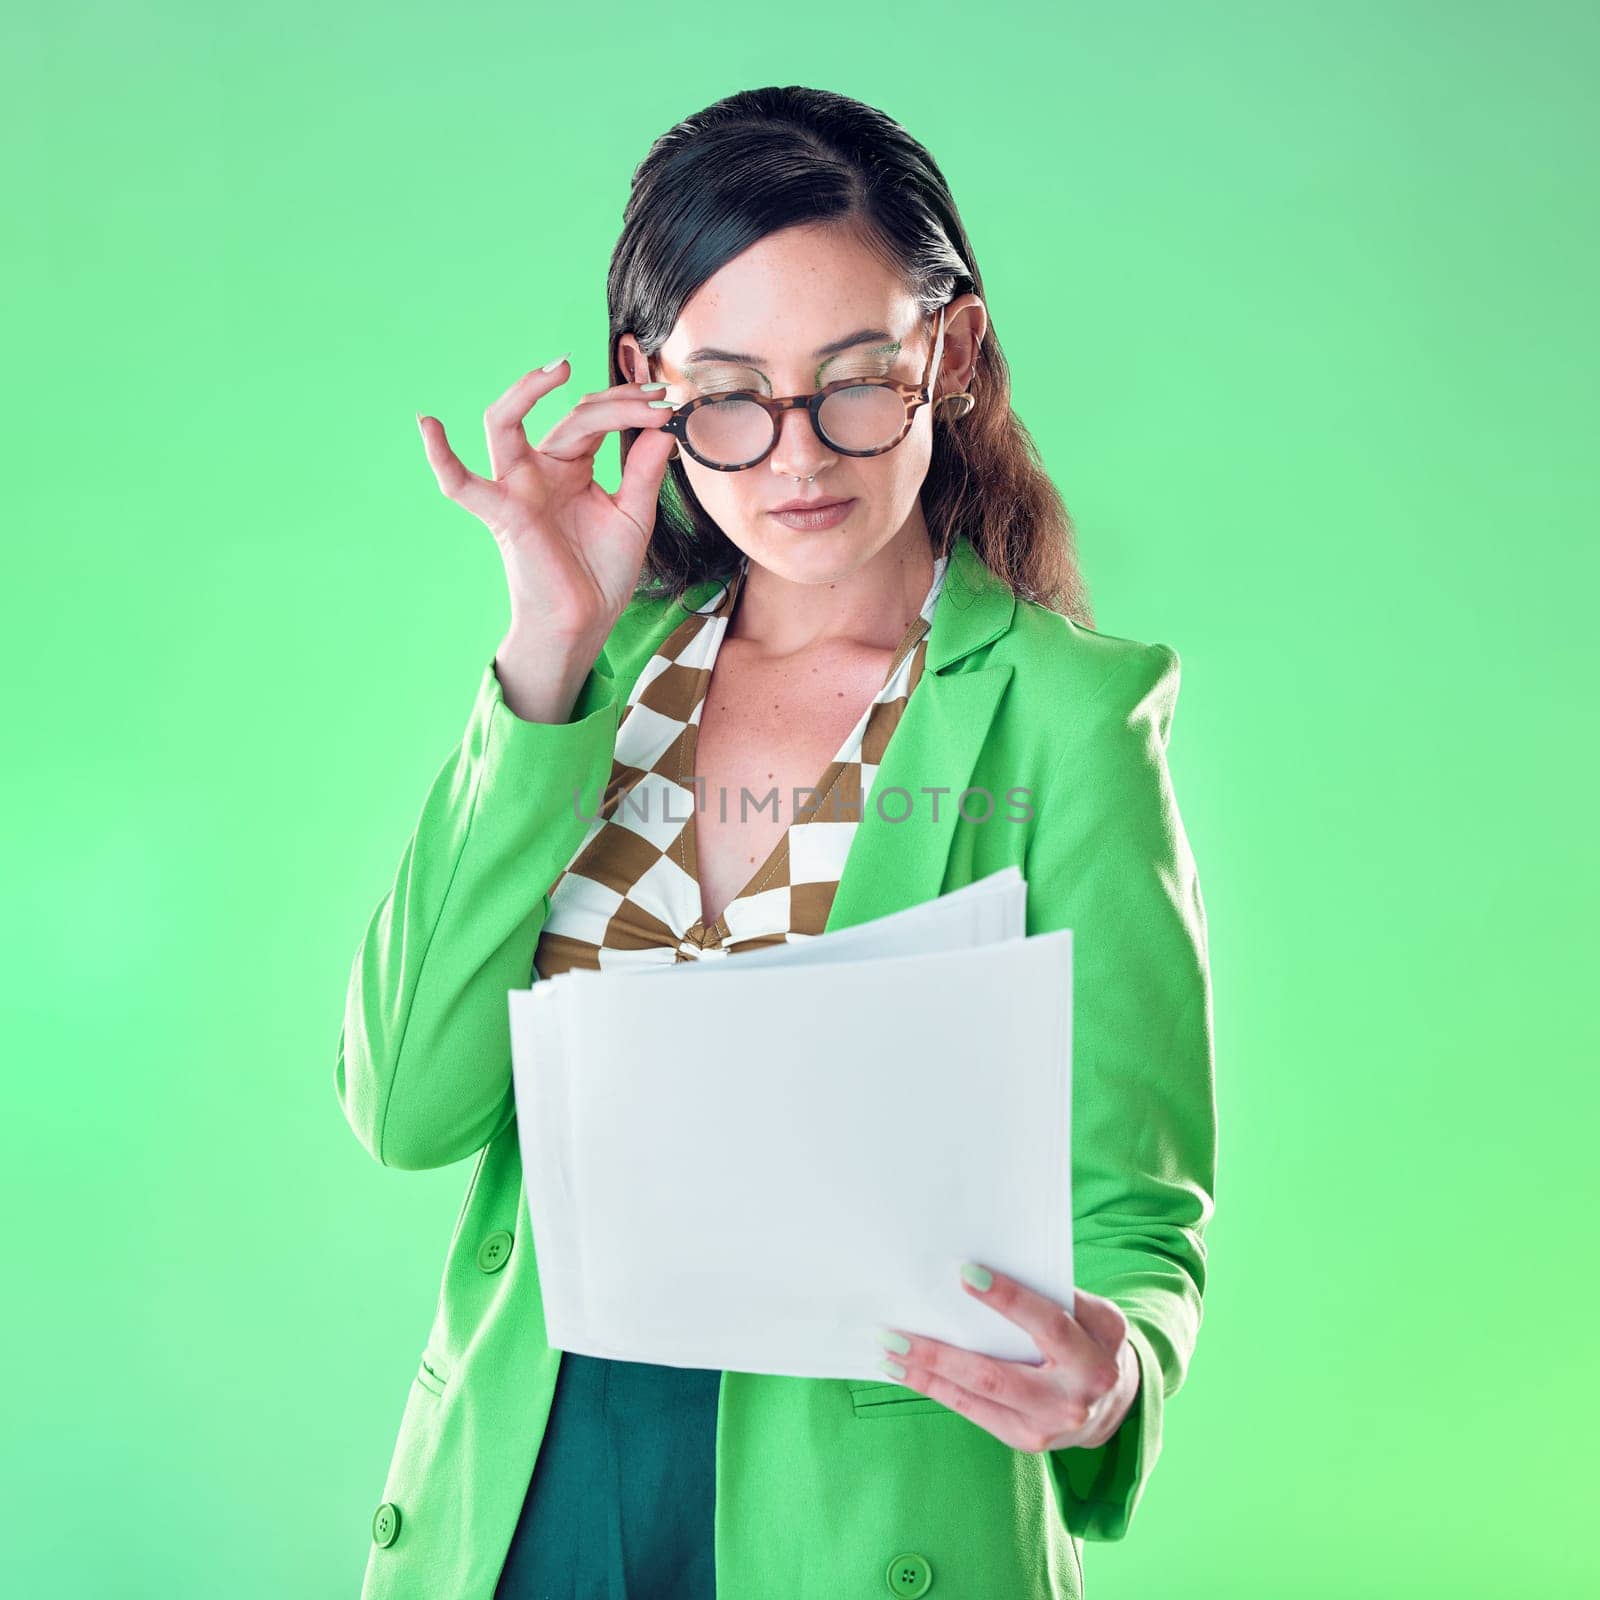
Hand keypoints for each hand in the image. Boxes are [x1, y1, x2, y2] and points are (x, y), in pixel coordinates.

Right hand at [415, 356, 678, 648]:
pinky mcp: (502, 514)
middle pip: (570, 416)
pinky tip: (427, 423)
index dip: (630, 407)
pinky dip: (440, 456)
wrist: (585, 621)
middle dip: (613, 403)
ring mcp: (518, 488)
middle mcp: (541, 469)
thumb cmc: (602, 573)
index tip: (666, 403)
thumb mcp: (633, 516)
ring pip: (504, 424)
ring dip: (527, 392)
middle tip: (651, 399)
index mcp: (572, 466)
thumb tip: (661, 428)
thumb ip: (643, 472)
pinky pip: (461, 484)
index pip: (595, 420)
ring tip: (559, 369)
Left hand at [872, 1264, 1140, 1453]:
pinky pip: (973, 1411)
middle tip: (896, 1333)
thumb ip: (1052, 1296)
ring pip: (976, 1397)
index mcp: (1094, 1359)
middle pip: (996, 1375)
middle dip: (941, 1354)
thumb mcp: (1092, 1313)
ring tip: (888, 1351)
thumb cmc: (1091, 1339)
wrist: (1114, 1402)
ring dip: (926, 1374)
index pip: (1047, 1324)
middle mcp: (1071, 1400)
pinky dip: (937, 1389)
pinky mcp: (1024, 1441)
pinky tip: (906, 1372)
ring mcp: (1046, 1428)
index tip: (966, 1274)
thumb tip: (982, 1271)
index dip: (1008, 1299)